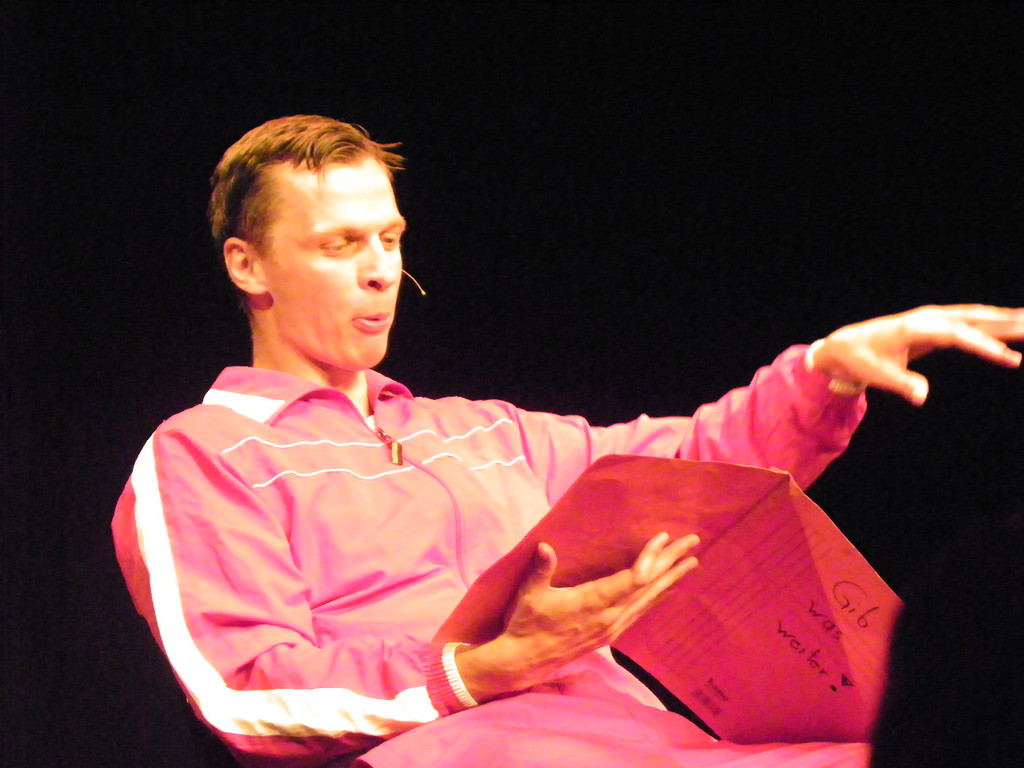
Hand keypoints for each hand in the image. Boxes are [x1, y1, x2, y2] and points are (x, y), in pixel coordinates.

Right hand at [454, 532, 698, 701]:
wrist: (524, 660)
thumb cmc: (525, 623)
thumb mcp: (530, 594)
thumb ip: (541, 570)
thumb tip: (544, 547)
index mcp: (592, 603)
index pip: (632, 578)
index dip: (650, 558)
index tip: (663, 537)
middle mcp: (609, 616)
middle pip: (649, 586)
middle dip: (671, 563)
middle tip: (693, 542)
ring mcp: (612, 627)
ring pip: (649, 599)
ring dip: (671, 579)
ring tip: (691, 563)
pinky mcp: (610, 634)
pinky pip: (641, 612)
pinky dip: (658, 598)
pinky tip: (669, 590)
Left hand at [811, 304, 1023, 404]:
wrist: (846, 344)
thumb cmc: (861, 359)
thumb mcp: (877, 375)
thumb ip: (902, 384)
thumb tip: (922, 397)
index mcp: (914, 328)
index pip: (957, 335)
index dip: (984, 346)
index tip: (1011, 359)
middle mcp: (926, 318)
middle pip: (972, 319)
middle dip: (1005, 323)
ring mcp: (931, 318)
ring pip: (974, 316)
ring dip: (1003, 318)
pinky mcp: (934, 323)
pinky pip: (968, 321)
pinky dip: (990, 320)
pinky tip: (1010, 322)